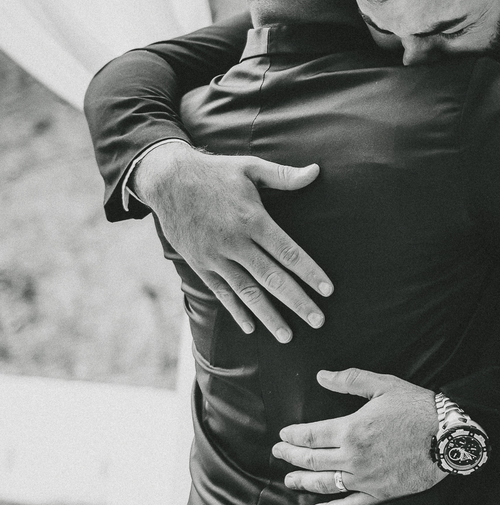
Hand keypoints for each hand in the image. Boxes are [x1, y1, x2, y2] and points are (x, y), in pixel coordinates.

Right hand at [135, 142, 333, 341]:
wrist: (166, 180)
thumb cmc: (215, 172)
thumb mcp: (250, 167)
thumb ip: (285, 176)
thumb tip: (316, 172)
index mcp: (252, 220)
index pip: (287, 252)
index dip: (309, 272)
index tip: (327, 290)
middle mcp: (234, 242)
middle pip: (271, 278)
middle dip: (297, 301)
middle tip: (319, 321)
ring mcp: (215, 256)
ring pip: (247, 292)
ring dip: (269, 315)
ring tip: (288, 336)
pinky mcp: (200, 264)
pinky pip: (221, 292)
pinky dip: (236, 310)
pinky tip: (251, 327)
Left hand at [273, 368, 445, 504]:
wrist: (448, 435)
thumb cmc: (417, 408)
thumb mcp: (384, 385)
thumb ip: (350, 380)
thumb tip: (322, 375)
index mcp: (351, 430)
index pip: (310, 435)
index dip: (292, 435)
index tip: (283, 435)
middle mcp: (352, 457)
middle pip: (310, 460)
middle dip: (290, 456)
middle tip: (278, 453)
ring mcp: (364, 479)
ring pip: (323, 483)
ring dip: (302, 482)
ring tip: (289, 480)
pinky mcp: (379, 494)